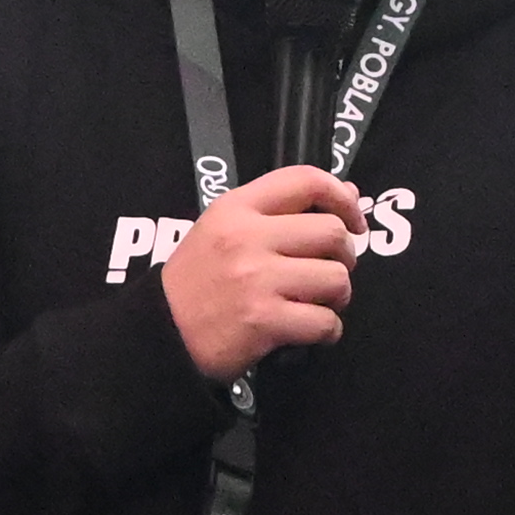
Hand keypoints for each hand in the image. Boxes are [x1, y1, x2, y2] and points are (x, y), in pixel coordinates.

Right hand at [160, 168, 365, 381]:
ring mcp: (256, 280)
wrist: (160, 334)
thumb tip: (349, 194)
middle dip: (345, 256)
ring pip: (336, 279)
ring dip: (337, 296)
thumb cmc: (197, 281)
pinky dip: (328, 330)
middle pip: (332, 233)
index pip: (305, 180)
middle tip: (329, 272)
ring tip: (318, 303)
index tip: (354, 221)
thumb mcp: (223, 229)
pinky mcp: (263, 320)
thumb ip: (281, 211)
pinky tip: (311, 331)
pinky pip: (325, 322)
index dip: (342, 197)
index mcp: (236, 208)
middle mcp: (247, 238)